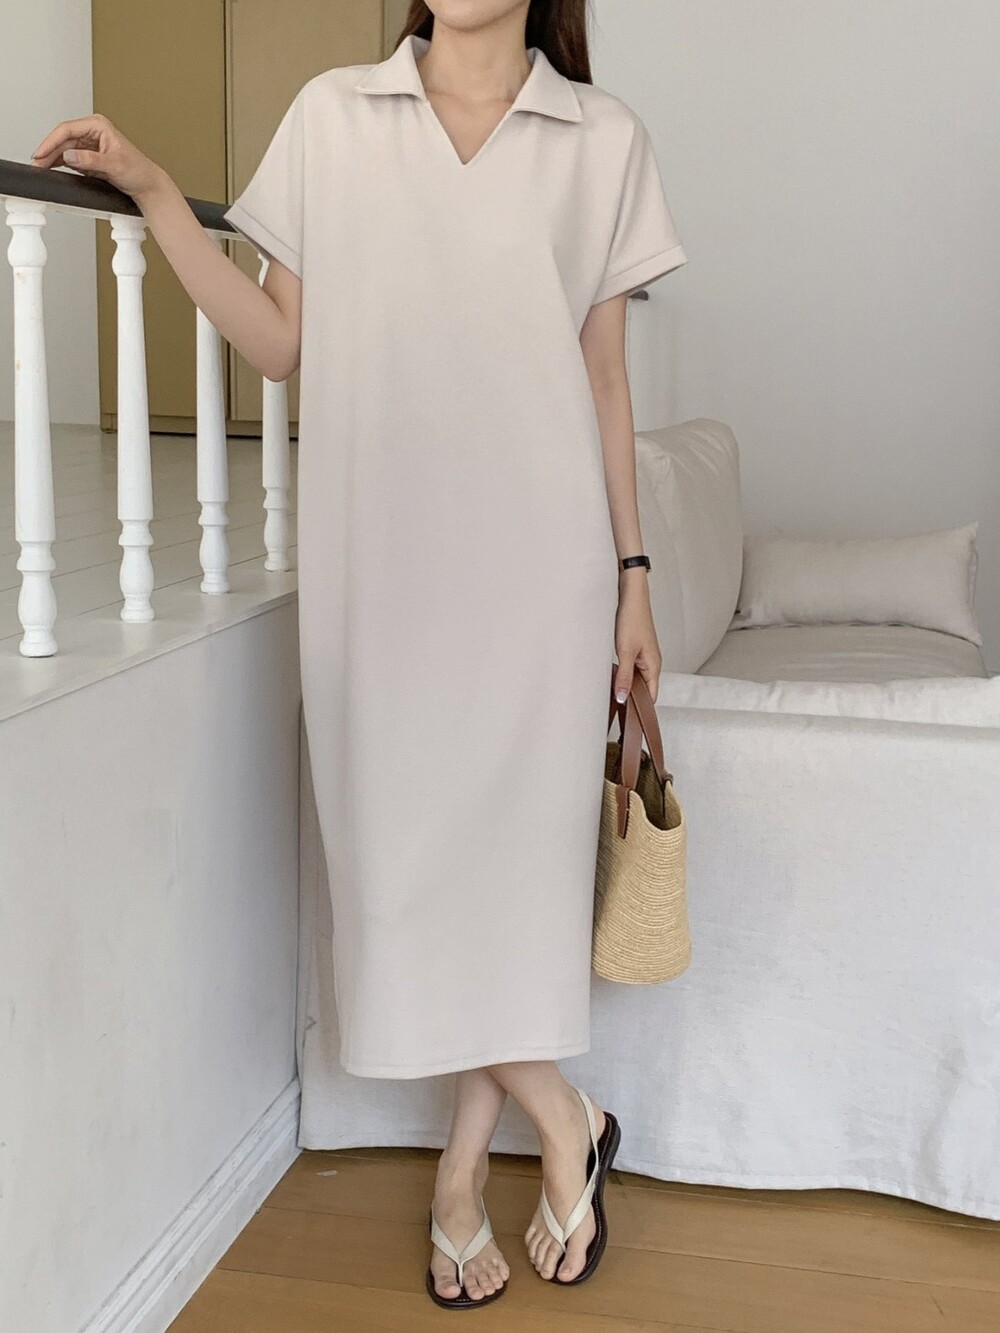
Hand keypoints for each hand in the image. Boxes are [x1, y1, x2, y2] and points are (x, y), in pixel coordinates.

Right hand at [30, 114, 166, 201]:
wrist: (147, 185)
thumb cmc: (138, 171)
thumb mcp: (113, 165)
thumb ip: (90, 160)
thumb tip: (69, 156)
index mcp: (98, 125)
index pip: (67, 129)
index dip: (51, 141)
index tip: (41, 153)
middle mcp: (92, 132)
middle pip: (62, 139)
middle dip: (48, 151)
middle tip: (36, 164)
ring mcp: (89, 144)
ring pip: (63, 148)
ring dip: (51, 157)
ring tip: (40, 167)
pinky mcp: (88, 157)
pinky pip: (69, 158)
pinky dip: (59, 163)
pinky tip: (50, 168)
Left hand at [613, 574, 660, 704]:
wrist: (630, 595)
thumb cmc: (632, 619)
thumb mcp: (625, 651)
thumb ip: (624, 677)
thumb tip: (623, 699)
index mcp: (654, 666)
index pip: (651, 697)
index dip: (640, 709)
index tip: (626, 719)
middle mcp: (651, 663)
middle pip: (642, 689)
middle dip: (630, 698)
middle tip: (613, 707)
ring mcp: (643, 655)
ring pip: (635, 678)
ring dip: (624, 684)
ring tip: (610, 692)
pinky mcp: (635, 648)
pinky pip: (630, 667)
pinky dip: (622, 673)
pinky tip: (611, 674)